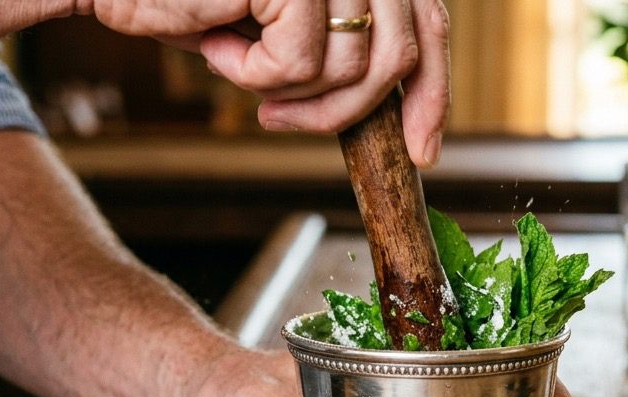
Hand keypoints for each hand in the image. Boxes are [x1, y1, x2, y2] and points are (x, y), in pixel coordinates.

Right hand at [196, 0, 450, 167]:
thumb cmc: (193, 2)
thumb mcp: (287, 31)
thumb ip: (347, 50)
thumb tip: (406, 108)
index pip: (428, 23)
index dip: (433, 92)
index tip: (423, 150)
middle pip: (401, 55)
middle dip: (349, 110)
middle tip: (280, 121)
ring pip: (352, 71)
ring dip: (290, 91)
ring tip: (237, 62)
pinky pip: (300, 64)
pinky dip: (252, 74)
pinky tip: (214, 41)